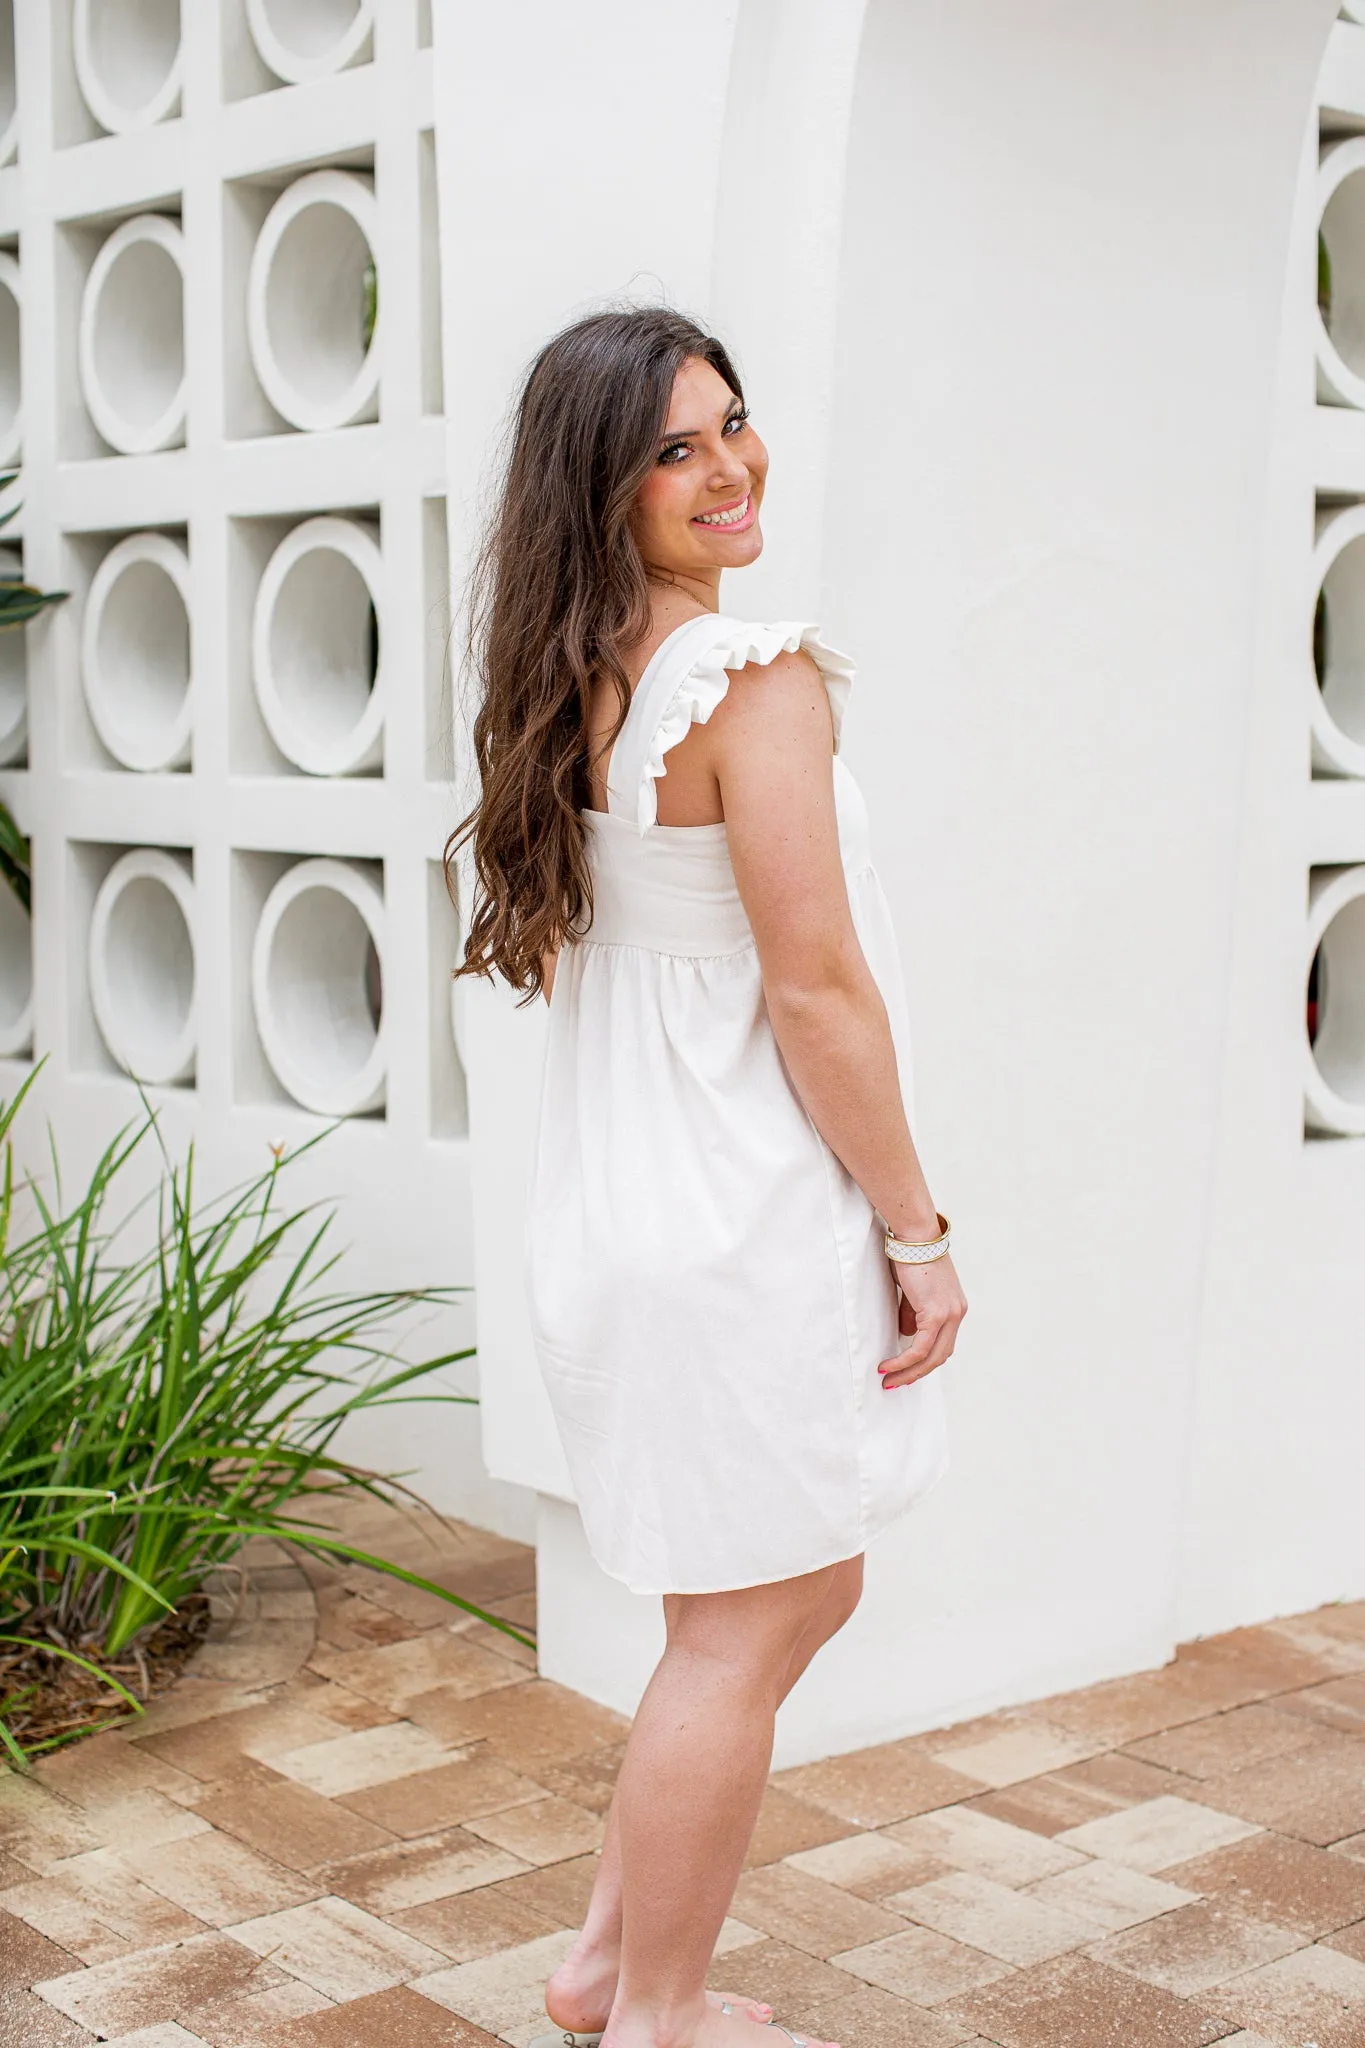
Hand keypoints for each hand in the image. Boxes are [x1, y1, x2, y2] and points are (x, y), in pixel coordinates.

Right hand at [879, 1253, 965, 1389]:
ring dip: (908, 1372)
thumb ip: (913, 1313)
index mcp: (955, 1307)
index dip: (925, 1362)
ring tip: (888, 1380)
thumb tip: (906, 1333)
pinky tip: (888, 1366)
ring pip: (932, 1356)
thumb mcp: (913, 1291)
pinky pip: (920, 1347)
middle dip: (916, 1373)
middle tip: (895, 1383)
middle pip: (940, 1356)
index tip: (905, 1372)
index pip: (943, 1344)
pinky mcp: (937, 1313)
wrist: (915, 1237)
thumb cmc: (910, 1257)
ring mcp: (951, 1314)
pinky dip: (904, 1360)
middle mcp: (957, 1313)